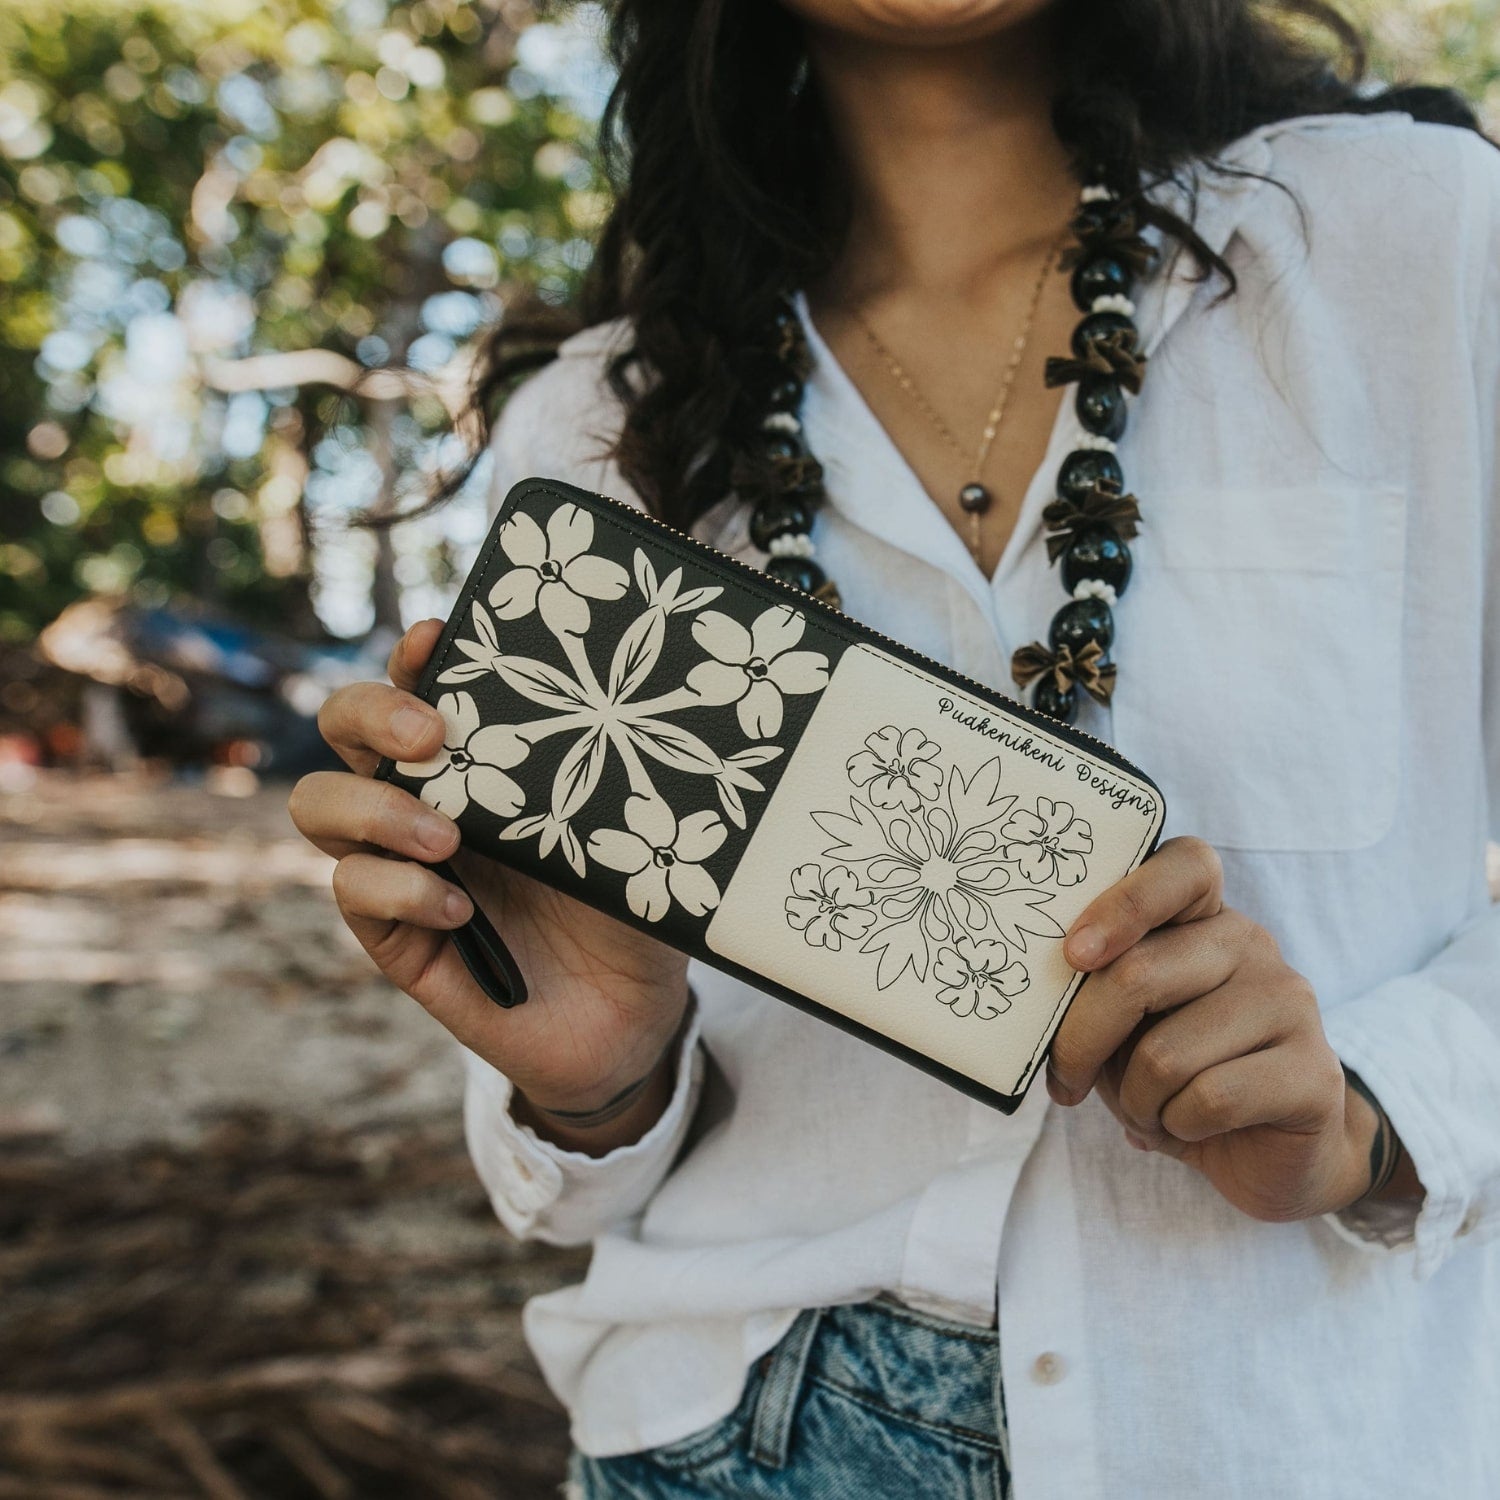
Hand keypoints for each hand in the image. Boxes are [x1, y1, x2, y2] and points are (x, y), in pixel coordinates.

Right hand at [288, 620, 690, 1151]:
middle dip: (370, 714)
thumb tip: (618, 700)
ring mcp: (402, 866)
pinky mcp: (397, 937)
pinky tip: (462, 912)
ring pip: (320, 805)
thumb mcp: (630, 824)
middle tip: (431, 737)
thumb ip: (608, 770)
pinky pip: (355, 893)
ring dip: (375, 809)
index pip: (421, 685)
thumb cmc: (633, 902)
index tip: (437, 638)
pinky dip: (401, 892)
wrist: (634, 1014)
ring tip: (447, 839)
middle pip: (343, 727)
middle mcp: (427, 800)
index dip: (414, 656)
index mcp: (482, 761)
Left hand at [1046, 836, 1398, 1222]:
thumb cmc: (1175, 1075)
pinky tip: (1186, 1127)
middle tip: (1065, 1081)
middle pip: (1140, 974)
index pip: (1186, 865)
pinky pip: (1209, 1098)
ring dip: (1135, 1100)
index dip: (1125, 902)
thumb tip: (1035, 996)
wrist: (1266, 1151)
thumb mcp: (1124, 1025)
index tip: (1073, 954)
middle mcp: (1252, 945)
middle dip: (1081, 1041)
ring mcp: (1290, 1003)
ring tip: (1147, 1110)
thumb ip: (1098, 992)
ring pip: (1167, 1053)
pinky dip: (1176, 1126)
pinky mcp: (1314, 1074)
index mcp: (1204, 918)